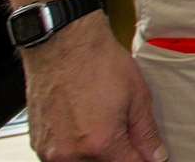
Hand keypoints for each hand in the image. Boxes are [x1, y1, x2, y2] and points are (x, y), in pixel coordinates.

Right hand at [22, 14, 166, 160]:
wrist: (63, 43)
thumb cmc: (98, 62)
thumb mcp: (137, 95)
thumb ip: (146, 132)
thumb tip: (156, 156)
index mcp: (100, 143)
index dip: (144, 160)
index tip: (148, 154)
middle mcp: (71, 153)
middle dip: (119, 155)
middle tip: (124, 131)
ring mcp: (50, 150)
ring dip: (96, 153)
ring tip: (102, 124)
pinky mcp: (38, 143)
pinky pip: (61, 157)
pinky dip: (75, 148)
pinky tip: (83, 125)